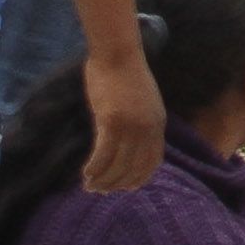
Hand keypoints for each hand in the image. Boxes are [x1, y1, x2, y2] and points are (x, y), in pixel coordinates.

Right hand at [78, 47, 168, 193]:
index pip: (152, 162)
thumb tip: (130, 143)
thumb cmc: (126, 74)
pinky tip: (85, 173)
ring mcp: (131, 127)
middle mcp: (148, 129)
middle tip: (100, 191)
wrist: (118, 53)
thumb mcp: (143, 102)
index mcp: (158, 124)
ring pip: (117, 165)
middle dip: (116, 184)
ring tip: (89, 186)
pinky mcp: (111, 122)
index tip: (125, 188)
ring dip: (102, 180)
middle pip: (133, 168)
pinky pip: (102, 155)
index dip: (138, 179)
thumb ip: (141, 123)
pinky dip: (94, 168)